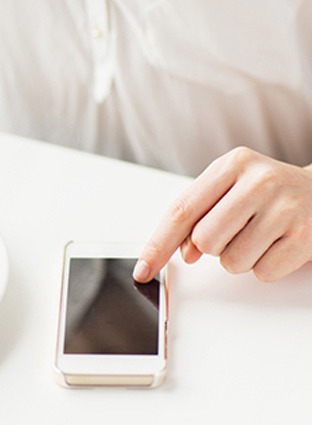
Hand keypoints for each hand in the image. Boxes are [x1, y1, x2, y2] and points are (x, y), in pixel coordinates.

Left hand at [134, 147, 311, 282]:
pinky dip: (265, 266)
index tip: (142, 269)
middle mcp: (259, 181)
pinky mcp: (305, 236)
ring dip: (240, 258)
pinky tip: (277, 244)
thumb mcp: (228, 189)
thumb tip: (183, 251)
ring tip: (259, 235)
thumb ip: (197, 215)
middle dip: (213, 247)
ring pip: (232, 262)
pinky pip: (262, 272)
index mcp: (232, 165)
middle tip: (235, 231)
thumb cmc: (266, 193)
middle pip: (205, 240)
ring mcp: (286, 208)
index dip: (157, 245)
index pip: (181, 211)